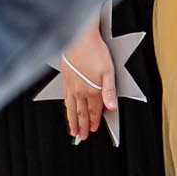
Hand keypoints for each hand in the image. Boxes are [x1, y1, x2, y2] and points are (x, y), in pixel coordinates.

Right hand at [60, 23, 116, 140]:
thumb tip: (111, 107)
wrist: (79, 38)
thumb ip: (110, 91)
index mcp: (93, 90)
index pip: (94, 111)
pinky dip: (66, 108)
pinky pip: (65, 99)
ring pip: (71, 108)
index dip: (94, 121)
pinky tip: (67, 110)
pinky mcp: (65, 80)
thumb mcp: (109, 71)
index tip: (93, 130)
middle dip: (82, 126)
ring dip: (72, 121)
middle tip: (82, 137)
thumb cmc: (96, 51)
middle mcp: (80, 91)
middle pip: (81, 113)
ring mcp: (71, 86)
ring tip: (73, 131)